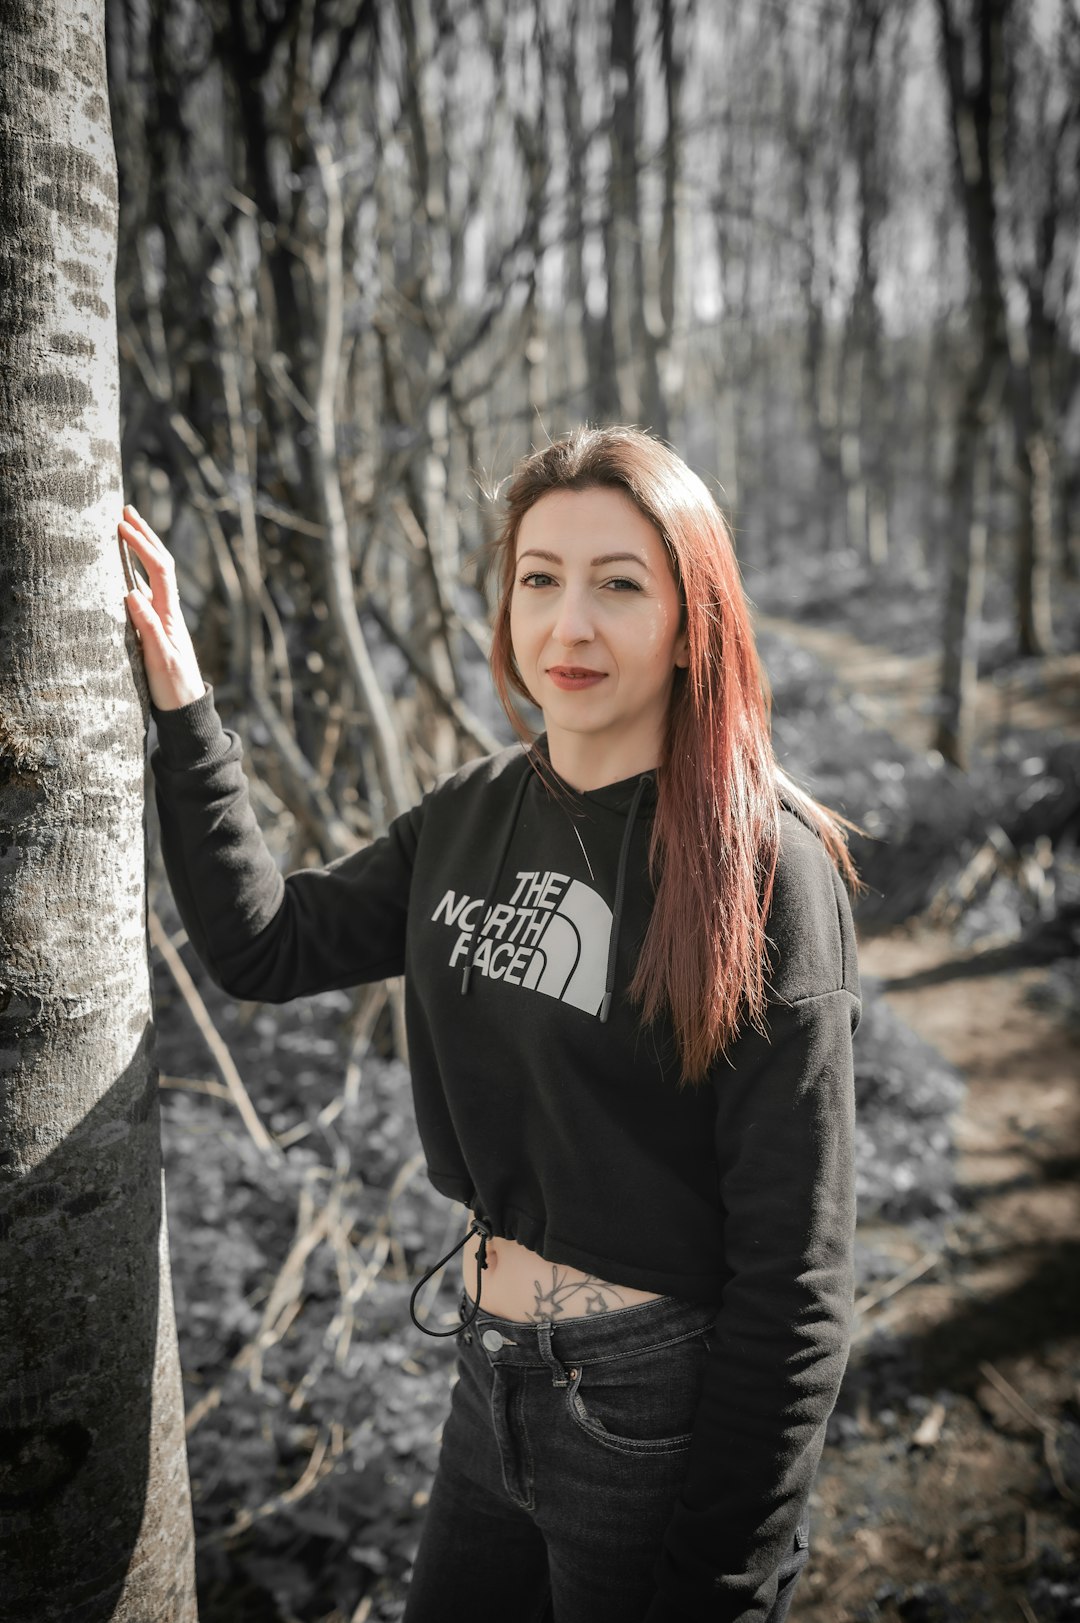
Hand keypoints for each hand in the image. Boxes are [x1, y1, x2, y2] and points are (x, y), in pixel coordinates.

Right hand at [118, 504, 205, 710]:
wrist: (186, 709)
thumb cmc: (173, 687)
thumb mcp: (159, 659)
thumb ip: (148, 628)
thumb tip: (131, 593)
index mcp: (169, 615)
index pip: (159, 569)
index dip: (142, 545)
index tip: (122, 524)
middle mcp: (168, 611)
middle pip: (160, 564)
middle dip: (145, 535)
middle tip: (126, 510)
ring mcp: (163, 617)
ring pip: (154, 575)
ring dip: (143, 549)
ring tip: (126, 527)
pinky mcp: (156, 627)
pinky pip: (147, 590)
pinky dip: (136, 571)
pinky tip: (125, 567)